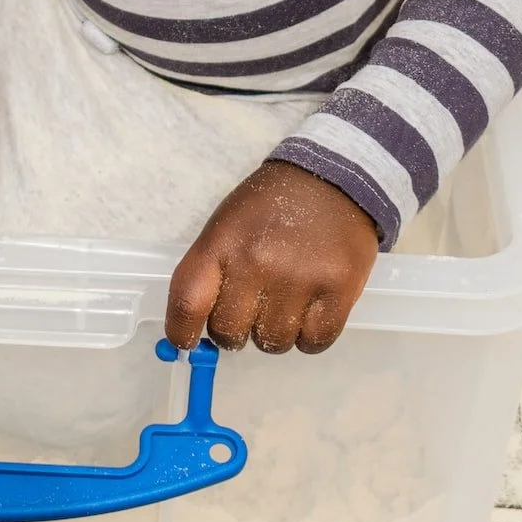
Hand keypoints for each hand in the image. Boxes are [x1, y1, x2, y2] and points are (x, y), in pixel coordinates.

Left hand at [165, 161, 380, 354]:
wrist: (333, 177)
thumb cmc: (270, 206)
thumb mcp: (227, 225)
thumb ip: (209, 274)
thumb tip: (195, 333)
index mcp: (222, 243)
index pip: (187, 303)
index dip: (181, 331)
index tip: (186, 341)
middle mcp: (257, 263)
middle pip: (230, 333)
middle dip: (236, 330)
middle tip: (250, 309)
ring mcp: (299, 279)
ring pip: (272, 343)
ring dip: (275, 332)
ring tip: (286, 301)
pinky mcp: (339, 290)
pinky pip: (314, 342)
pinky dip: (310, 336)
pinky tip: (311, 310)